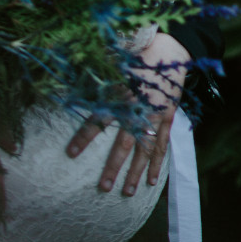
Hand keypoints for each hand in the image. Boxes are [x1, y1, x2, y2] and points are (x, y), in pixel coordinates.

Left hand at [64, 32, 188, 196]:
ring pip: (146, 148)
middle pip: (125, 142)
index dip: (85, 137)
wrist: (172, 49)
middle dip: (113, 166)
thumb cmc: (137, 51)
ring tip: (128, 192)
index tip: (71, 153)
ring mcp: (156, 115)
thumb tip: (67, 80)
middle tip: (103, 187)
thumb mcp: (113, 59)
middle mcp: (139, 107)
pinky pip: (163, 143)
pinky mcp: (168, 117)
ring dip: (137, 171)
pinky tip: (153, 181)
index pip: (100, 118)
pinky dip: (158, 162)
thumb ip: (94, 75)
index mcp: (122, 92)